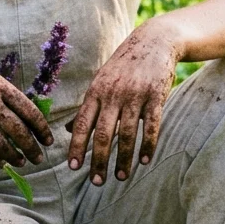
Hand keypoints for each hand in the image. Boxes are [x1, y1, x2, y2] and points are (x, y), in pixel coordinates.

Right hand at [0, 55, 53, 168]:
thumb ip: (8, 97)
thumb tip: (30, 120)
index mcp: (0, 86)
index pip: (28, 110)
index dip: (41, 128)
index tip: (48, 140)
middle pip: (16, 130)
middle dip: (30, 147)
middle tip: (38, 158)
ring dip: (12, 156)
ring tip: (21, 162)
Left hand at [66, 23, 180, 184]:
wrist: (154, 41)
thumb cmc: (124, 65)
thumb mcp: (101, 81)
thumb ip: (87, 107)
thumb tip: (68, 131)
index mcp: (96, 91)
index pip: (83, 123)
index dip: (77, 146)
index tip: (73, 167)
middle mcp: (114, 93)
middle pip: (104, 133)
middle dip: (99, 160)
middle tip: (97, 182)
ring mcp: (136, 95)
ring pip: (127, 134)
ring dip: (124, 159)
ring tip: (121, 177)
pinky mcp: (156, 96)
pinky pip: (152, 126)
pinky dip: (148, 145)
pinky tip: (145, 160)